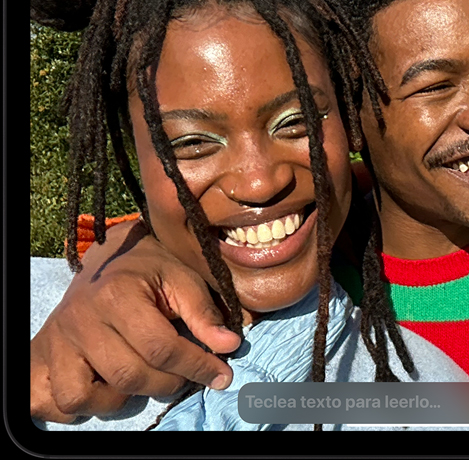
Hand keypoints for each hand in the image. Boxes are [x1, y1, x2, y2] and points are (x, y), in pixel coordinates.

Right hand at [30, 221, 241, 421]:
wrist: (108, 259)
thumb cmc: (150, 269)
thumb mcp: (182, 278)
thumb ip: (204, 313)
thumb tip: (228, 346)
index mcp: (117, 295)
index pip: (160, 348)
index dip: (196, 366)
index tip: (221, 375)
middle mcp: (80, 320)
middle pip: (127, 375)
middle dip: (167, 384)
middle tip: (185, 376)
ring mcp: (57, 341)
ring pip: (81, 396)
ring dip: (119, 399)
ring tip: (143, 378)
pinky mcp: (43, 355)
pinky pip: (52, 400)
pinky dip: (80, 406)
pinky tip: (107, 387)